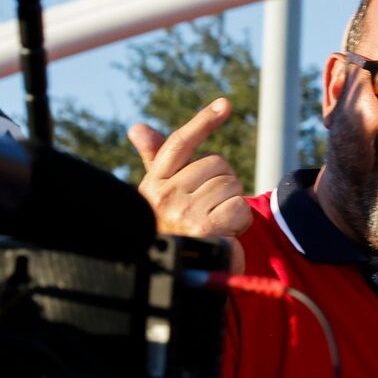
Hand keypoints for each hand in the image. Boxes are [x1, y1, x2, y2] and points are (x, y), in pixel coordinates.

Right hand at [131, 97, 255, 244]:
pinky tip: (225, 233)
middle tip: (210, 208)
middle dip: (223, 183)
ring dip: (232, 204)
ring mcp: (183, 212)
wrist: (182, 274)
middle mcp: (165, 195)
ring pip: (231, 184)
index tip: (224, 103)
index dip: (202, 122)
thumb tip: (137, 128)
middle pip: (216, 164)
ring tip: (215, 222)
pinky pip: (240, 207)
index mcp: (155, 182)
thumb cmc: (176, 228)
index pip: (179, 144)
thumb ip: (157, 159)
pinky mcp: (205, 229)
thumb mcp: (164, 193)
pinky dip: (240, 221)